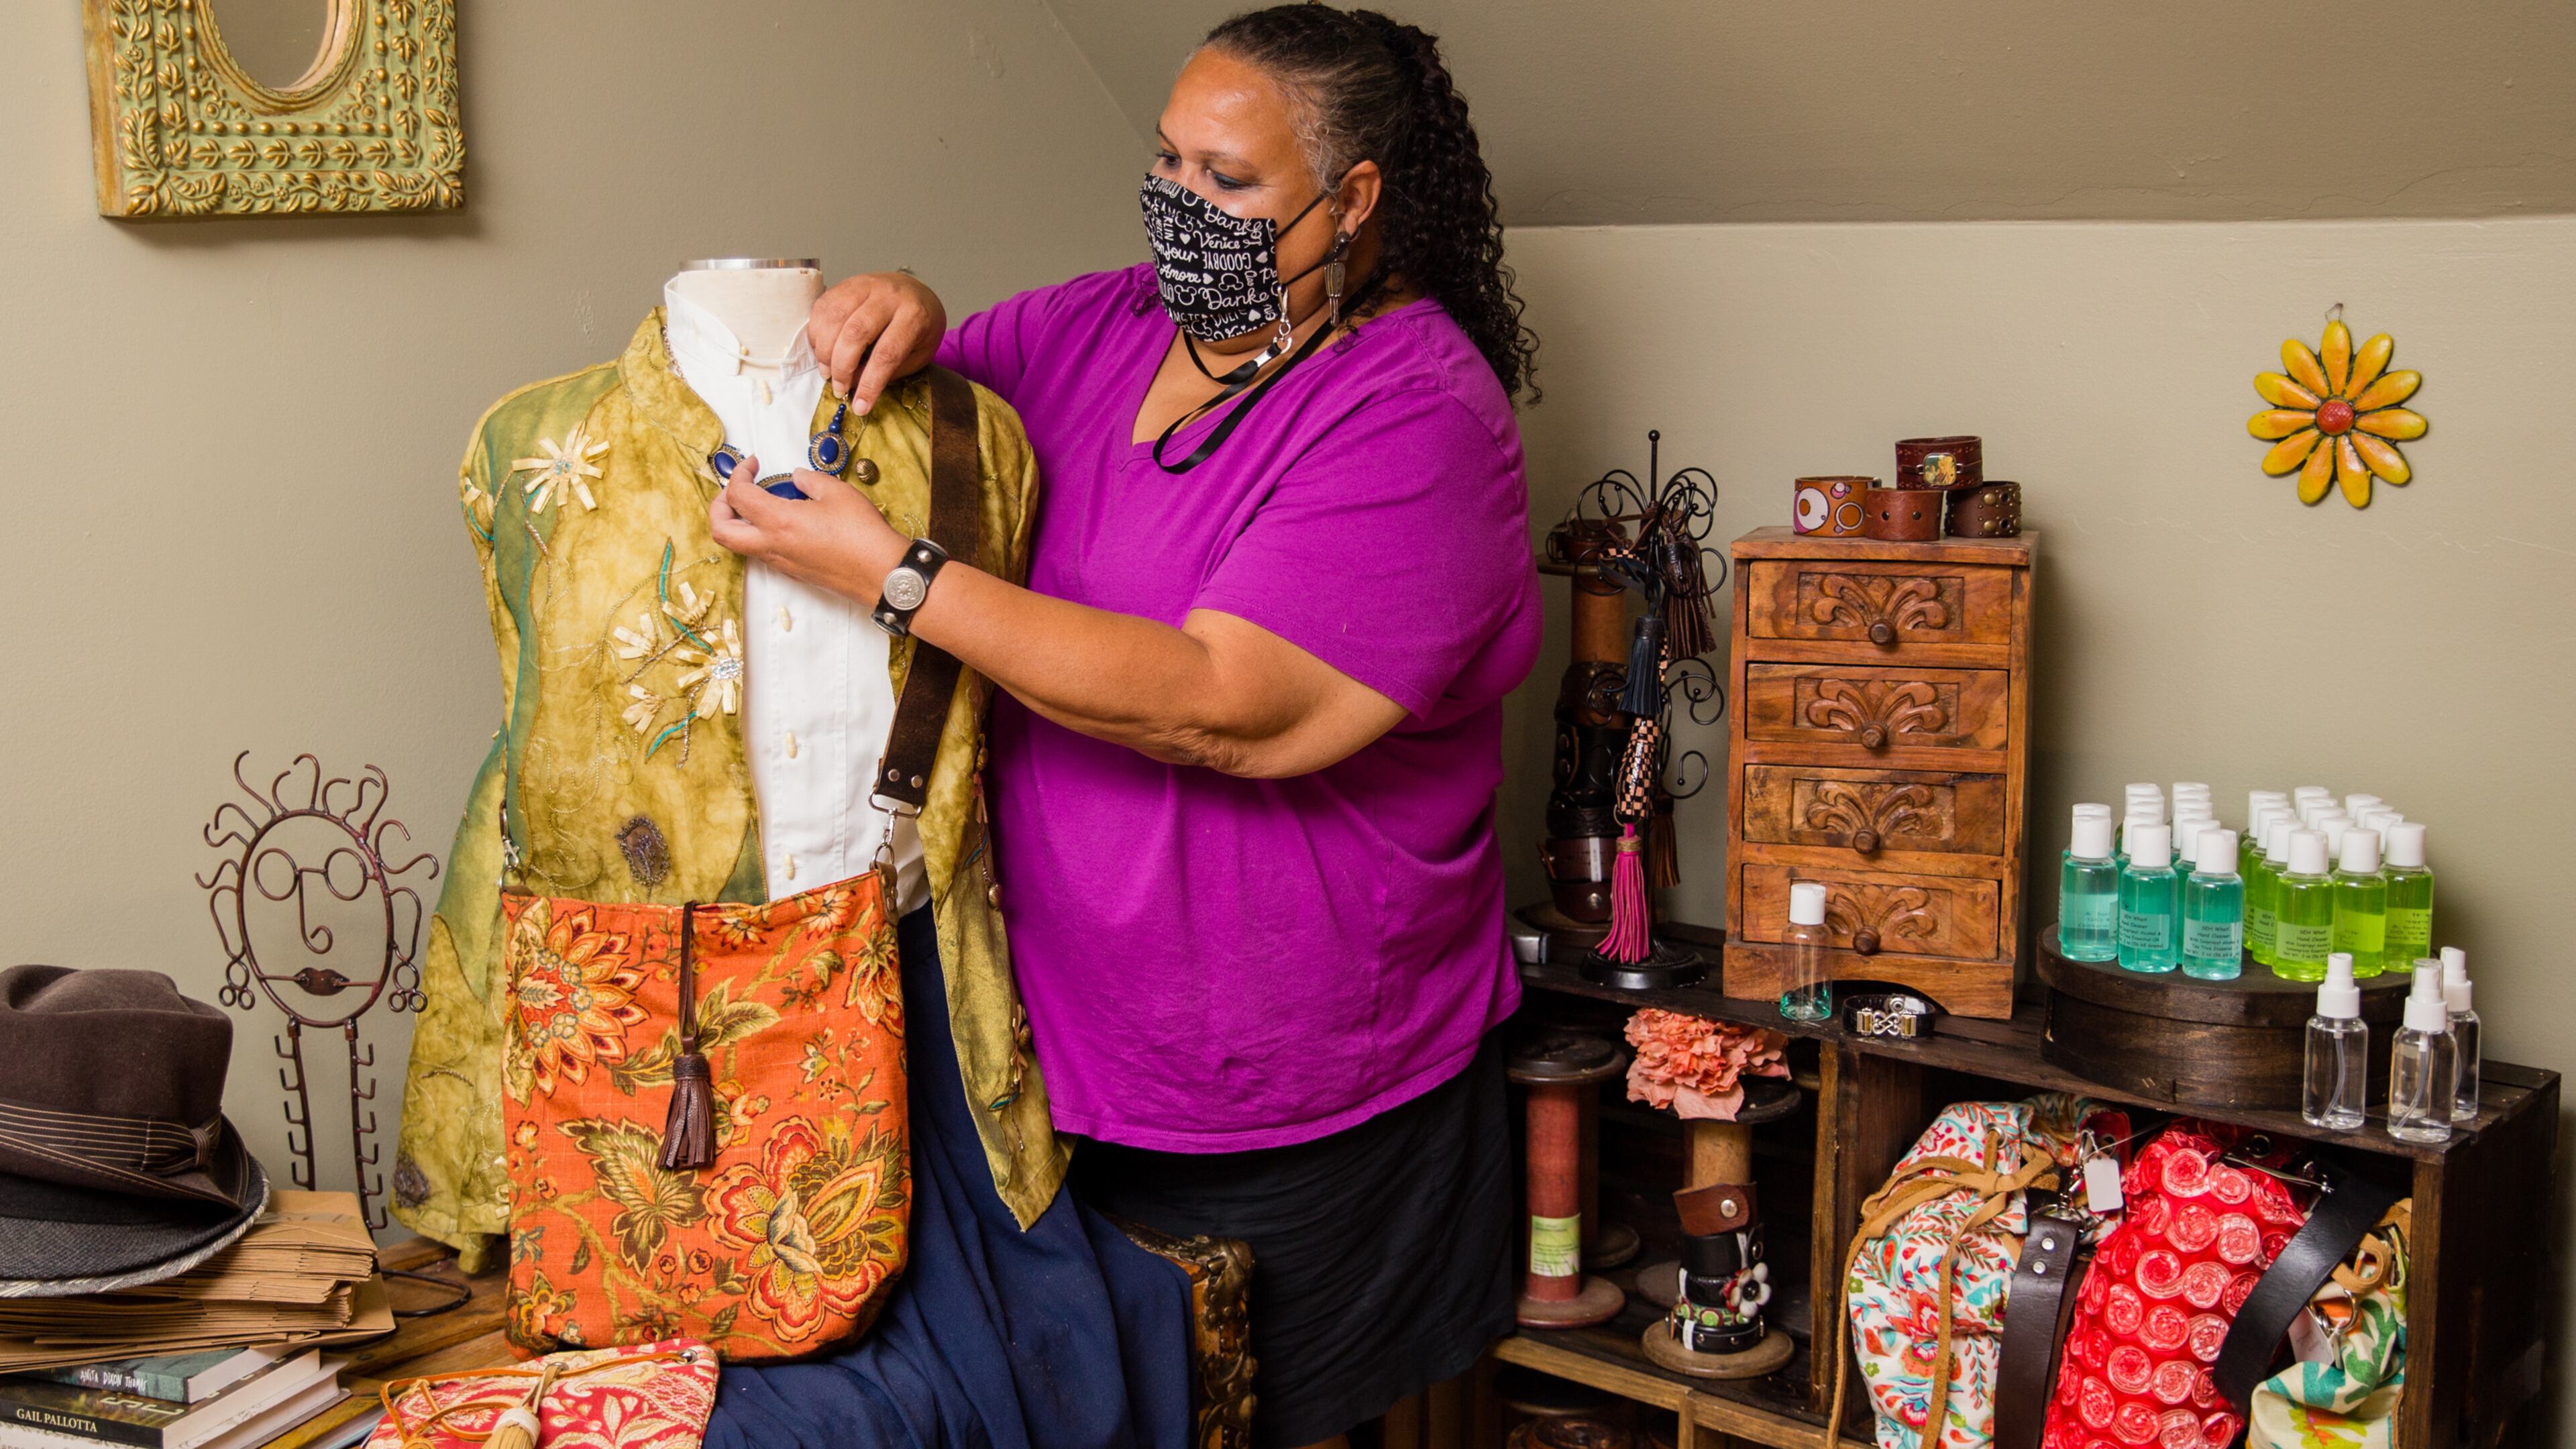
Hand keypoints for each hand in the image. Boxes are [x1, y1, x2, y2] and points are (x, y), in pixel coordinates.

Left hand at [707, 454, 907, 606]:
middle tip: (738, 489)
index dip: (738, 474)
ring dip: (739, 521)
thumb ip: (809, 480)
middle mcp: (772, 546)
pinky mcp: (794, 572)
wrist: (883, 575)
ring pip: (739, 545)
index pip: (736, 496)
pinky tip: (784, 520)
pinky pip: (762, 553)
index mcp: (778, 522)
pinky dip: (760, 533)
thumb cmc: (863, 534)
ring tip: (762, 502)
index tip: (753, 464)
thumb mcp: (837, 493)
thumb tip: (796, 477)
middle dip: (719, 506)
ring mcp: (781, 562)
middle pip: (721, 531)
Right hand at [808, 272, 946, 413]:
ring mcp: (865, 285)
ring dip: (825, 351)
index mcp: (914, 316)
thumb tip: (853, 386)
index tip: (860, 407)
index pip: (887, 354)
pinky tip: (822, 349)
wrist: (915, 292)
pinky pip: (823, 307)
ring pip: (835, 318)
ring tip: (827, 371)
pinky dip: (817, 332)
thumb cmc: (918, 328)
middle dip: (842, 367)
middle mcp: (889, 296)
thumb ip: (888, 371)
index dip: (870, 384)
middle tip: (838, 388)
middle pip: (855, 333)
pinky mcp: (846, 283)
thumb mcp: (916, 354)